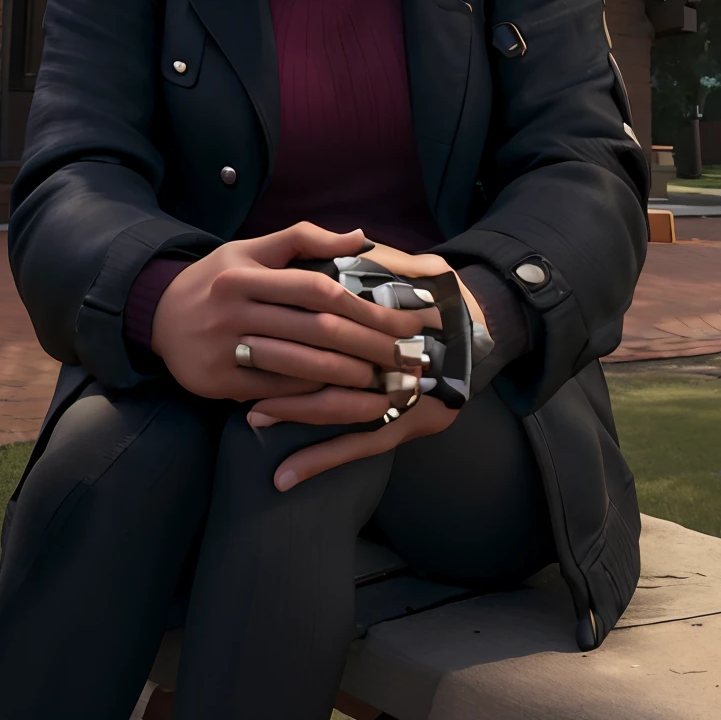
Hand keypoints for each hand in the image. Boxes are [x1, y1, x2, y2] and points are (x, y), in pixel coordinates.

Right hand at [149, 223, 419, 403]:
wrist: (157, 316)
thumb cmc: (216, 279)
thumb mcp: (250, 249)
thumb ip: (303, 239)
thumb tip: (360, 236)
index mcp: (243, 273)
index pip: (315, 289)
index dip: (361, 306)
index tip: (396, 320)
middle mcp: (232, 310)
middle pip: (313, 331)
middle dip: (365, 346)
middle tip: (401, 357)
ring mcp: (223, 349)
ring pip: (298, 366)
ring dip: (346, 377)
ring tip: (381, 381)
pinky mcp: (218, 382)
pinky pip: (275, 391)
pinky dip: (312, 395)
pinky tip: (342, 397)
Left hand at [244, 244, 485, 489]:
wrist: (480, 334)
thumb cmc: (437, 298)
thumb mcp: (412, 268)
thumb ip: (376, 260)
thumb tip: (346, 242)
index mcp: (390, 322)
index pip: (335, 327)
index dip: (293, 332)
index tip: (250, 332)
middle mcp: (394, 362)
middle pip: (332, 373)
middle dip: (283, 376)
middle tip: (240, 374)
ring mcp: (398, 400)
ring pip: (339, 414)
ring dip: (292, 416)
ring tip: (251, 417)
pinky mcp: (400, 429)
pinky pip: (354, 449)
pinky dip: (319, 461)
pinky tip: (284, 477)